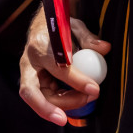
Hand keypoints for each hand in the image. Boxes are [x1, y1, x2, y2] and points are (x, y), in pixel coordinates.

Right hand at [18, 9, 111, 125]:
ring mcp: (29, 75)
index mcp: (38, 46)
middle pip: (31, 92)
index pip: (56, 66)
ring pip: (39, 99)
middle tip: (79, 107)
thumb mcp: (74, 26)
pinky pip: (47, 98)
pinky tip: (79, 98)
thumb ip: (88, 39)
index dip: (76, 80)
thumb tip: (104, 48)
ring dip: (64, 105)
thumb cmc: (58, 26)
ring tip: (87, 98)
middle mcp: (28, 63)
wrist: (43, 25)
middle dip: (53, 106)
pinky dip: (63, 104)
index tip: (94, 88)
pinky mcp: (34, 84)